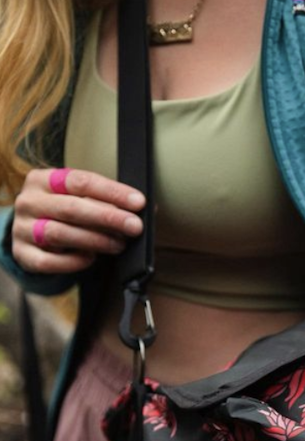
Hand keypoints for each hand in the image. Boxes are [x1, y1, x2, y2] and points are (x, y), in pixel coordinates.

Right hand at [11, 168, 145, 274]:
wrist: (30, 234)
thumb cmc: (64, 214)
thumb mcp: (80, 200)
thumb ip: (107, 202)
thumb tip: (147, 209)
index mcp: (43, 179)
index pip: (81, 181)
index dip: (112, 192)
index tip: (139, 202)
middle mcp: (29, 201)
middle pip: (71, 208)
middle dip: (108, 217)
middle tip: (135, 226)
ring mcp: (22, 228)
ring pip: (60, 234)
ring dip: (95, 240)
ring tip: (119, 244)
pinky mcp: (22, 254)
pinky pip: (49, 261)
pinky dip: (73, 261)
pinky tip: (91, 259)